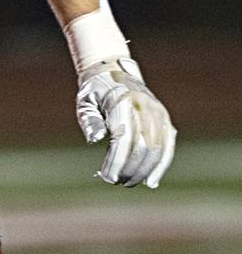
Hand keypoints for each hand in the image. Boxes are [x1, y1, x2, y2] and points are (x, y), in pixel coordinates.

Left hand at [76, 57, 176, 187]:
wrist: (113, 70)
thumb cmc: (94, 90)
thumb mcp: (85, 101)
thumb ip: (89, 119)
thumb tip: (95, 139)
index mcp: (123, 102)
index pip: (123, 138)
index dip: (118, 160)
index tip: (108, 176)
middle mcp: (145, 107)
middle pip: (143, 146)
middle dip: (131, 168)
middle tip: (117, 182)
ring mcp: (158, 112)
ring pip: (158, 148)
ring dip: (145, 170)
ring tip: (131, 183)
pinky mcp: (164, 118)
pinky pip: (167, 145)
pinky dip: (161, 164)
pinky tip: (151, 180)